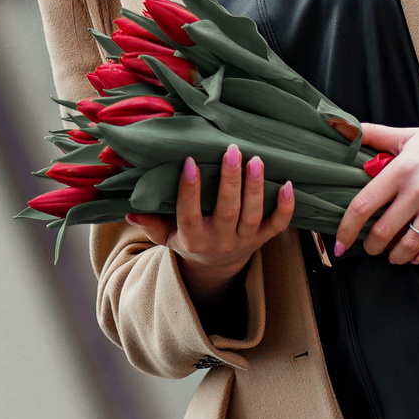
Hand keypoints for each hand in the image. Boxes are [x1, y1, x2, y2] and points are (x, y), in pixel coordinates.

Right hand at [126, 143, 295, 306]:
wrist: (217, 267)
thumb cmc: (188, 240)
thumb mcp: (165, 236)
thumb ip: (149, 223)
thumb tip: (129, 211)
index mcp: (193, 239)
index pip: (189, 214)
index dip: (189, 190)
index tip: (190, 161)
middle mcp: (220, 240)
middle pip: (227, 212)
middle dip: (231, 181)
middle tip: (232, 150)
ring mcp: (244, 240)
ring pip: (253, 215)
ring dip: (255, 188)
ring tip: (257, 159)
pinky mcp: (263, 239)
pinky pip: (278, 226)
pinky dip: (285, 208)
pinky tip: (289, 184)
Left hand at [335, 119, 418, 265]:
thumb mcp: (407, 135)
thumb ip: (375, 134)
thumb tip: (342, 126)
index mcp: (400, 169)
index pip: (364, 205)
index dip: (347, 229)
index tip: (339, 244)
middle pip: (384, 230)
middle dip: (372, 246)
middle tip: (371, 249)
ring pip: (411, 243)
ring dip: (397, 256)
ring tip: (393, 257)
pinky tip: (418, 258)